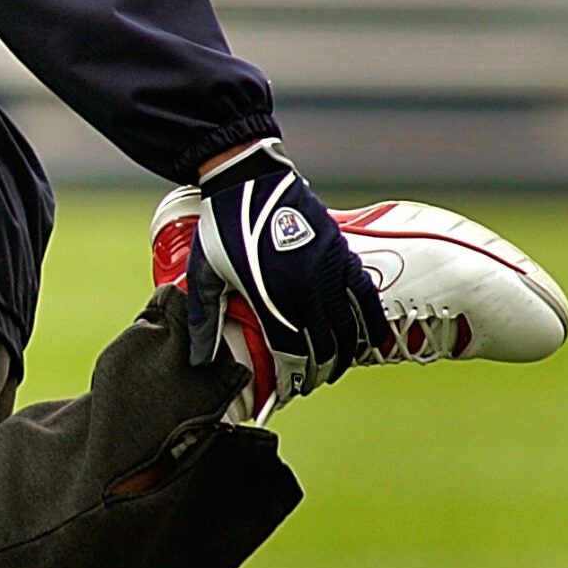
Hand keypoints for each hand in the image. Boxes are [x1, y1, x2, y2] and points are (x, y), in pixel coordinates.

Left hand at [188, 139, 385, 383]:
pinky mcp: (342, 254)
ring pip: (347, 325)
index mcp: (272, 296)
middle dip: (319, 370)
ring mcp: (329, 270)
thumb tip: (197, 359)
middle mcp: (306, 288)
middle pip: (323, 345)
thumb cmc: (222, 226)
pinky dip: (369, 320)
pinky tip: (369, 338)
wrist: (249, 178)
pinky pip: (364, 295)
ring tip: (333, 367)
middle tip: (310, 382)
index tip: (291, 389)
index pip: (292, 351)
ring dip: (344, 351)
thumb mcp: (206, 272)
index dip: (294, 375)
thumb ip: (204, 318)